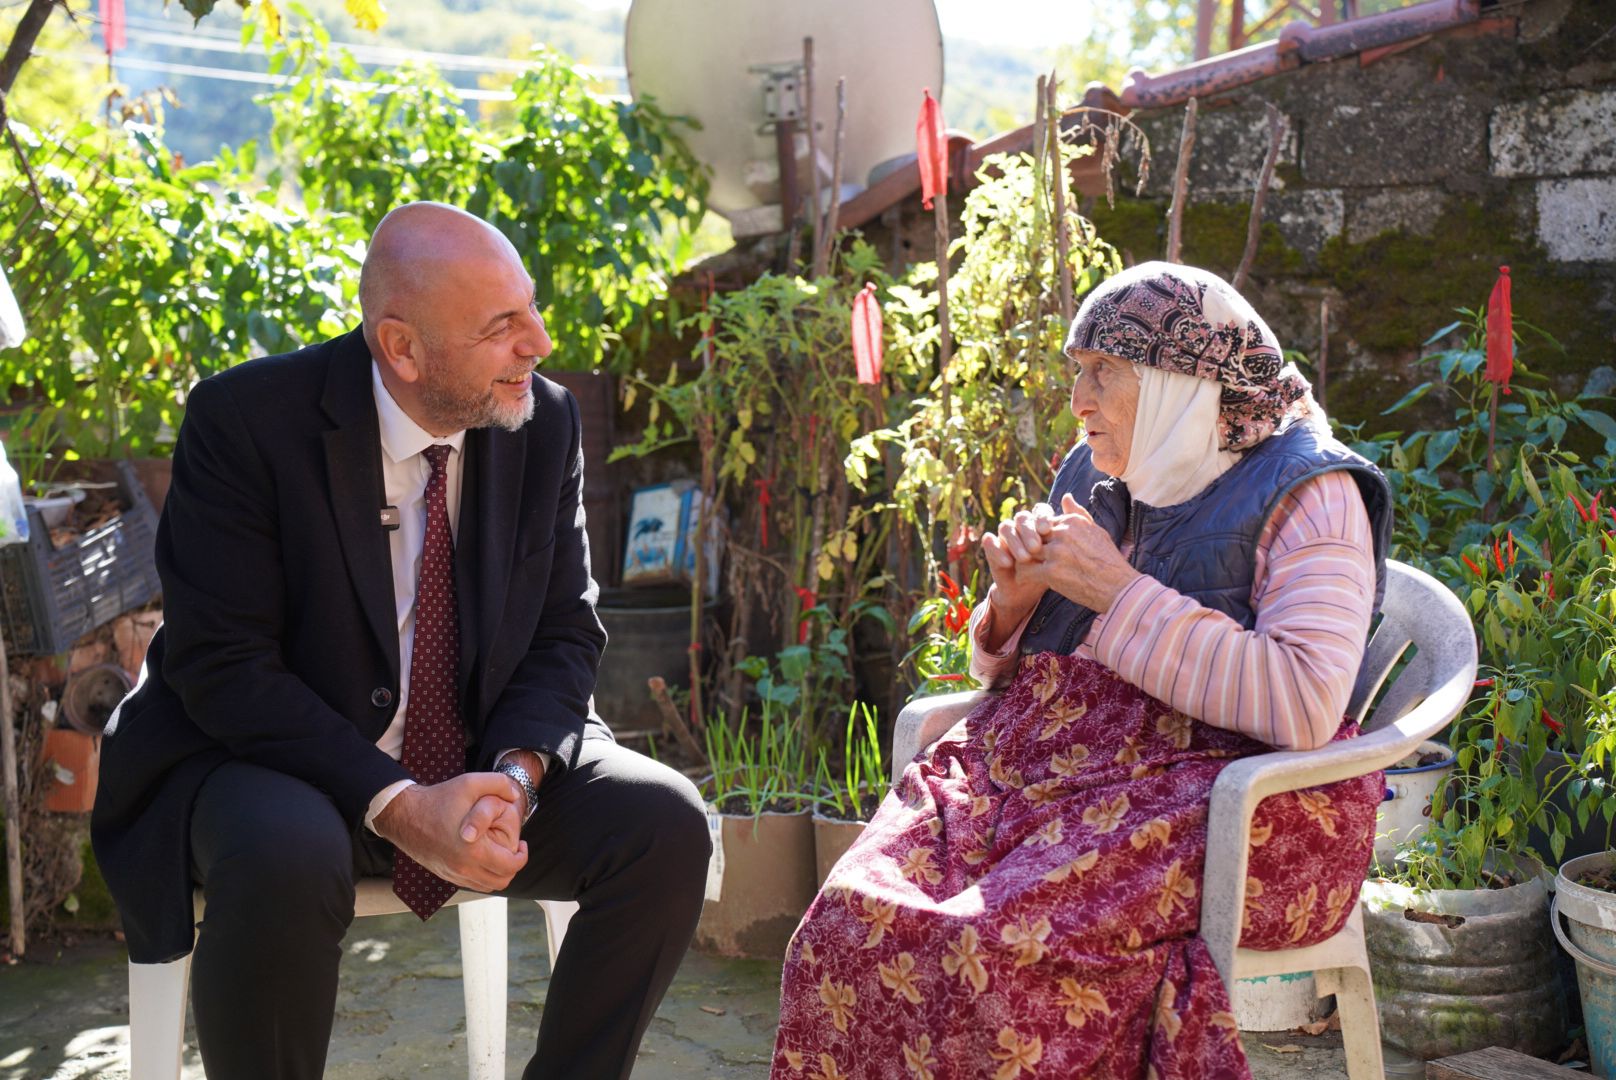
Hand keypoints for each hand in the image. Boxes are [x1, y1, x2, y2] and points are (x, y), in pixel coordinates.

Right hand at [373, 773, 528, 891]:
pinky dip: (482, 875)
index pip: (510, 866)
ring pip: (486, 886)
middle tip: (514, 850)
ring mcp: (452, 874)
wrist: (403, 814)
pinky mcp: (444, 874)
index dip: (522, 856)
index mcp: (474, 850)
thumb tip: (515, 796)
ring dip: (498, 873)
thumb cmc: (438, 798)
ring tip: (499, 853)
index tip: (522, 844)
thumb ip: (499, 784)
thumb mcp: (470, 782)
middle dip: (513, 866)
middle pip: (501, 881)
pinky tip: (482, 856)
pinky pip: (471, 884)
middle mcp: (463, 868)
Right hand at [980, 503, 1057, 648]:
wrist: (1030, 591)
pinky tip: (1008, 563)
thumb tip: (1069, 497)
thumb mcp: (1068, 553)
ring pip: (1005, 527)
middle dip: (1029, 531)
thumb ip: (1072, 526)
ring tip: (1025, 558)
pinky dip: (997, 550)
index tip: (1047, 530)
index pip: (1039, 511)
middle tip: (1036, 547)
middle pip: (1022, 517)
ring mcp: (1006, 536)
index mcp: (1039, 523)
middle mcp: (1022, 526)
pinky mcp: (993, 548)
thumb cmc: (1054, 572)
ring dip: (1014, 541)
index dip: (1041, 517)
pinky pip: (990, 542)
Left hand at [1013, 493, 1140, 612]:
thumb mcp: (1096, 531)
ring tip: (1023, 567)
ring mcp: (1057, 552)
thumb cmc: (1108, 560)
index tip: (1038, 545)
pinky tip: (1024, 579)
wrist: (1118, 587)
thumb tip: (1065, 496)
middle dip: (1026, 547)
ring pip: (1026, 552)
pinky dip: (1023, 576)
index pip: (1042, 523)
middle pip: (1032, 536)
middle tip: (1023, 556)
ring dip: (1023, 561)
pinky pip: (1027, 571)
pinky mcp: (1052, 572)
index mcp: (1072, 522)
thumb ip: (1077, 514)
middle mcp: (1063, 533)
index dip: (1038, 535)